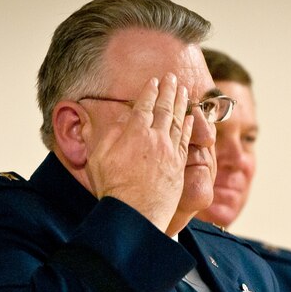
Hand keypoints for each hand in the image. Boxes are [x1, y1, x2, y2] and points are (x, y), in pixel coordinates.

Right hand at [85, 73, 193, 231]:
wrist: (135, 214)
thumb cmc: (113, 189)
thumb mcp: (99, 158)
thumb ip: (109, 134)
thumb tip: (122, 119)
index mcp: (134, 133)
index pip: (144, 105)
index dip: (149, 91)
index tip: (154, 81)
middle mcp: (155, 138)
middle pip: (165, 108)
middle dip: (168, 90)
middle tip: (172, 77)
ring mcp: (170, 151)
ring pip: (178, 121)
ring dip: (181, 103)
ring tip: (183, 90)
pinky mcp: (179, 165)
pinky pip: (186, 140)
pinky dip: (189, 125)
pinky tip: (191, 117)